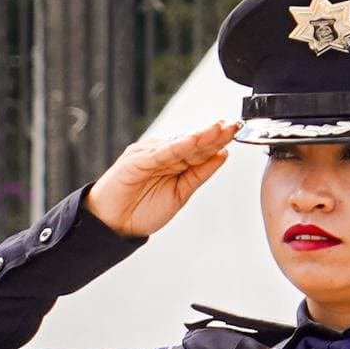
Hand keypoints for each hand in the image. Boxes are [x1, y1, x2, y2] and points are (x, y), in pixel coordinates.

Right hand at [83, 121, 238, 241]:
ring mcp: (149, 155)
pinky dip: (178, 146)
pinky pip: (161, 152)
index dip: (219, 140)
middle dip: (215, 133)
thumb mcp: (180, 194)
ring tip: (219, 129)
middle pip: (194, 142)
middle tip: (234, 125)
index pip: (201, 149)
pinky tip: (193, 140)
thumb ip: (199, 174)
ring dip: (200, 136)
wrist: (112, 224)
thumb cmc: (141, 211)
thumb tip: (222, 155)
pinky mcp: (136, 159)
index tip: (237, 131)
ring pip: (180, 143)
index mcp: (175, 162)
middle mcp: (164, 154)